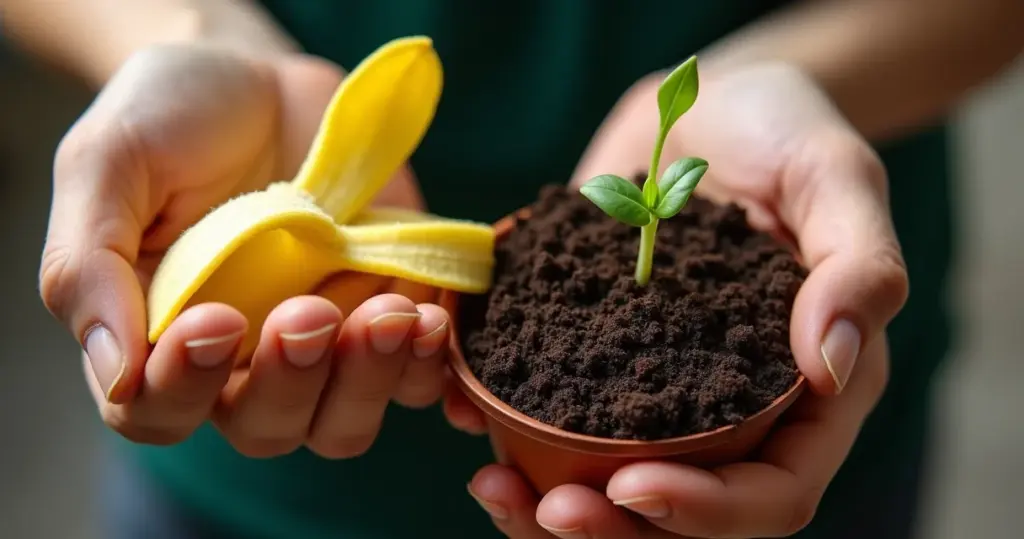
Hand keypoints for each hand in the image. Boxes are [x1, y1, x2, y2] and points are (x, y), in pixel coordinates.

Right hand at [39, 43, 449, 458]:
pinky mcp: (383, 316)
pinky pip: (415, 378)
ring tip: (391, 313)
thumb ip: (88, 263)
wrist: (263, 80)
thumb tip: (118, 370)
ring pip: (343, 421)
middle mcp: (240, 360)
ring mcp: (321, 346)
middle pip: (265, 427)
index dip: (186, 387)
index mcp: (157, 338)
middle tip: (310, 310)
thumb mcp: (108, 164)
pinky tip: (426, 314)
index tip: (215, 319)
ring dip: (370, 380)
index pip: (159, 410)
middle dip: (291, 383)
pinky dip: (426, 362)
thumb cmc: (172, 118)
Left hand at [453, 62, 908, 536]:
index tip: (632, 486)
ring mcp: (657, 386)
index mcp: (807, 392)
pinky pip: (554, 414)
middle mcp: (731, 407)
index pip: (775, 491)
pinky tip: (465, 413)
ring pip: (612, 485)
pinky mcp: (596, 352)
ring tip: (492, 485)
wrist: (706, 104)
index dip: (708, 510)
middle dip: (615, 529)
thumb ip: (857, 268)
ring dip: (550, 506)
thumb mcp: (836, 178)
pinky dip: (507, 429)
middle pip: (685, 513)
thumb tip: (832, 365)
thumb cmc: (787, 133)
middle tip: (544, 507)